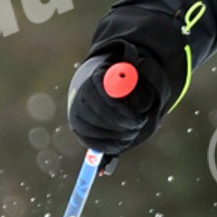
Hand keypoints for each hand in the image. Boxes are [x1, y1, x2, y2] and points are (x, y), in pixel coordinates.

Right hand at [67, 45, 163, 162]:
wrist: (97, 88)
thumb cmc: (118, 80)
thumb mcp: (127, 73)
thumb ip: (132, 75)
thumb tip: (133, 71)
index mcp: (93, 81)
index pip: (106, 101)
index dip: (124, 113)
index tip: (139, 119)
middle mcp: (80, 98)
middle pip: (101, 119)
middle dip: (123, 127)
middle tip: (138, 128)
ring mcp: (76, 116)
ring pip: (98, 133)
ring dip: (118, 136)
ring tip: (132, 133)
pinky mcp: (78, 130)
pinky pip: (92, 143)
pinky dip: (109, 145)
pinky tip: (121, 143)